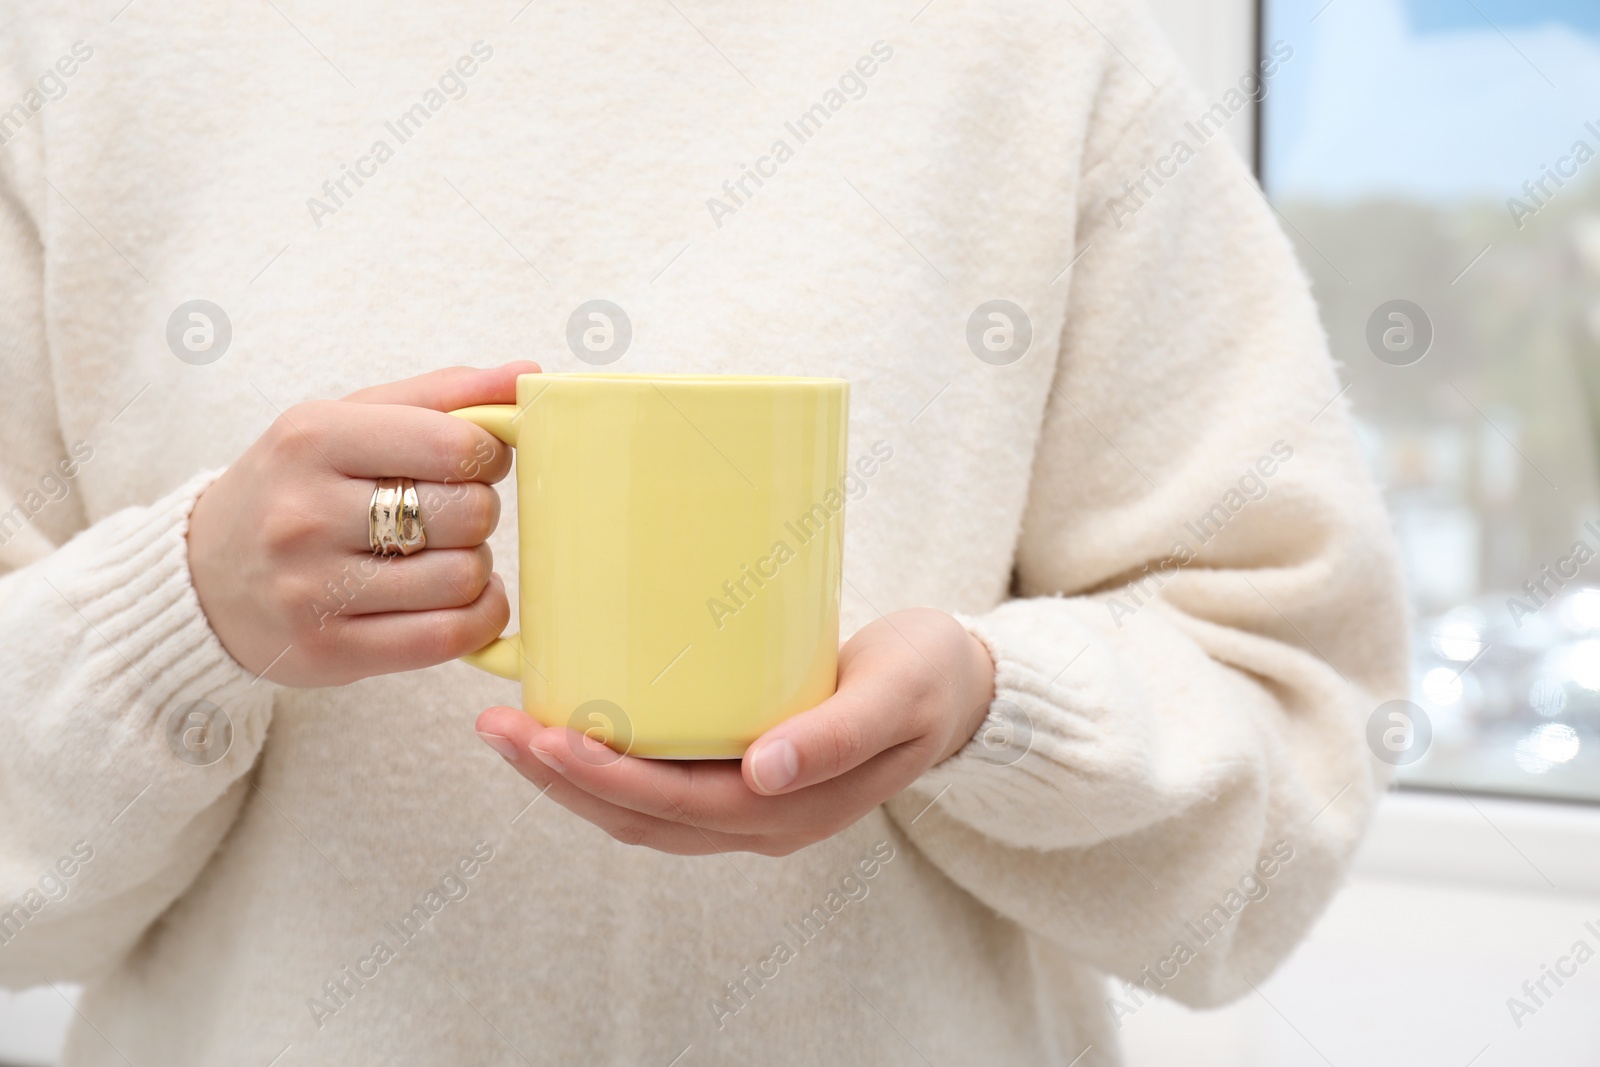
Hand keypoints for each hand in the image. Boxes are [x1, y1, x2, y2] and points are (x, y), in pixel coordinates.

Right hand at [187, 362, 539, 686]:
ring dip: (475, 568)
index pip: (455, 444)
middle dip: (478, 513)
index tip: (472, 463)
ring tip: (441, 557)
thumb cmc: (301, 486)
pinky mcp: (329, 652)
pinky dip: (479, 618)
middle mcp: (304, 513)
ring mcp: (312, 589)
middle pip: (467, 513)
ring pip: (463, 578)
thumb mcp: (351, 420)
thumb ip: (443, 395)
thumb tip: (528, 374)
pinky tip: (463, 601)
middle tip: (450, 515)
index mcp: (313, 437)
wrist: (204, 577)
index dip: (488, 456)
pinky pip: (447, 637)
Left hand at [475, 607, 996, 855]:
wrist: (956, 687)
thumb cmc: (926, 677)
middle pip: (640, 817)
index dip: (606, 779)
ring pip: (638, 811)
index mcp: (795, 809)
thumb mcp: (896, 694)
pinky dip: (603, 764)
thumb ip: (837, 736)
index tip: (546, 734)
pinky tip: (567, 724)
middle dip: (560, 779)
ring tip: (509, 728)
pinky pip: (656, 784)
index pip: (678, 808)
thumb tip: (764, 771)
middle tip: (496, 726)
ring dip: (567, 778)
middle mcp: (762, 820)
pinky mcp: (739, 774)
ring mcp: (748, 803)